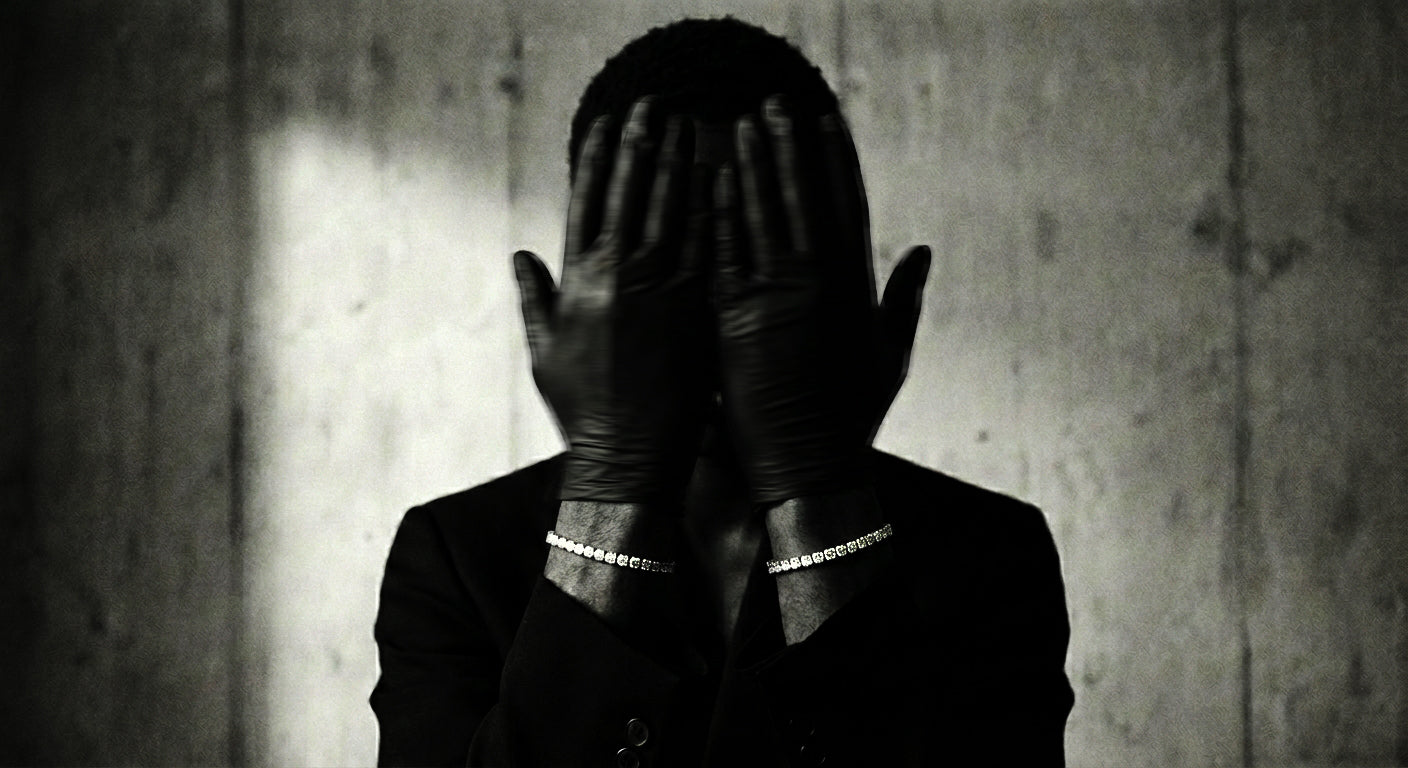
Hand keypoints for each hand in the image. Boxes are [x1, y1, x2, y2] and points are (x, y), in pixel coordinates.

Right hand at [514, 98, 710, 504]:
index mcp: (579, 279)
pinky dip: (711, 206)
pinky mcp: (696, 307)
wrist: (628, 456)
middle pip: (632, 191)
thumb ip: (536, 296)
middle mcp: (619, 275)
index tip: (608, 121)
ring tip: (690, 125)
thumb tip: (520, 254)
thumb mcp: (545, 350)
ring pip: (672, 208)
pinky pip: (707, 244)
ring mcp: (661, 289)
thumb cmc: (583, 409)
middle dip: (642, 142)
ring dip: (679, 161)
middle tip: (655, 104)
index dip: (598, 156)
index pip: (587, 199)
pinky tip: (719, 175)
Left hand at [713, 96, 930, 503]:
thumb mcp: (891, 355)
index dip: (834, 158)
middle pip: (802, 197)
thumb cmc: (852, 419)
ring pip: (763, 215)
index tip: (823, 120)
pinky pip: (726, 253)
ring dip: (752, 164)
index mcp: (857, 287)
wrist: (811, 469)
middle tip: (773, 105)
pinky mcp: (738, 320)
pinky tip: (712, 178)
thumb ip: (904, 299)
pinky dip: (720, 213)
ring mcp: (778, 299)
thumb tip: (923, 251)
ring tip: (740, 124)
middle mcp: (820, 284)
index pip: (846, 204)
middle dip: (788, 146)